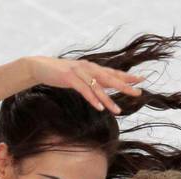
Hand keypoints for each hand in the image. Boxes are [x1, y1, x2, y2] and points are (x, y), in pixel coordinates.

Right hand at [23, 56, 143, 113]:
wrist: (39, 66)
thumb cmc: (58, 73)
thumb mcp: (76, 76)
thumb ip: (88, 80)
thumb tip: (99, 88)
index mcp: (91, 67)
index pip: (112, 72)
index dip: (127, 76)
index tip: (141, 80)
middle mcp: (88, 68)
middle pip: (110, 78)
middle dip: (125, 86)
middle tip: (138, 93)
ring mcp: (79, 72)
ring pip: (98, 87)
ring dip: (108, 99)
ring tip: (118, 110)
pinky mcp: (69, 78)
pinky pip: (83, 90)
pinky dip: (92, 99)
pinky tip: (99, 107)